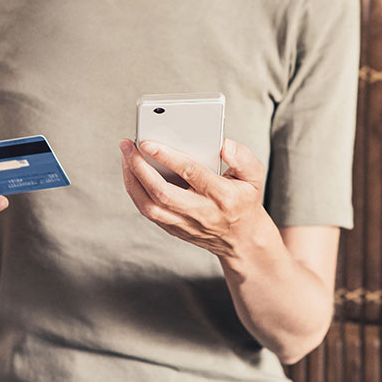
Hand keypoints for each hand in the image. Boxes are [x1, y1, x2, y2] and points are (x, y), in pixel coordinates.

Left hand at [119, 138, 270, 258]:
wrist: (241, 239)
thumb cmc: (245, 200)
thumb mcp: (255, 176)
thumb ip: (243, 158)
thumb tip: (224, 144)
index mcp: (223, 196)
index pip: (192, 173)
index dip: (168, 156)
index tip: (148, 142)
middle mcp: (201, 212)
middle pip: (162, 192)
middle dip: (140, 167)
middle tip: (127, 145)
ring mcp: (185, 224)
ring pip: (149, 206)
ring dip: (132, 180)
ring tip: (126, 156)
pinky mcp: (173, 229)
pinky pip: (148, 211)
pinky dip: (135, 191)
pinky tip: (131, 172)